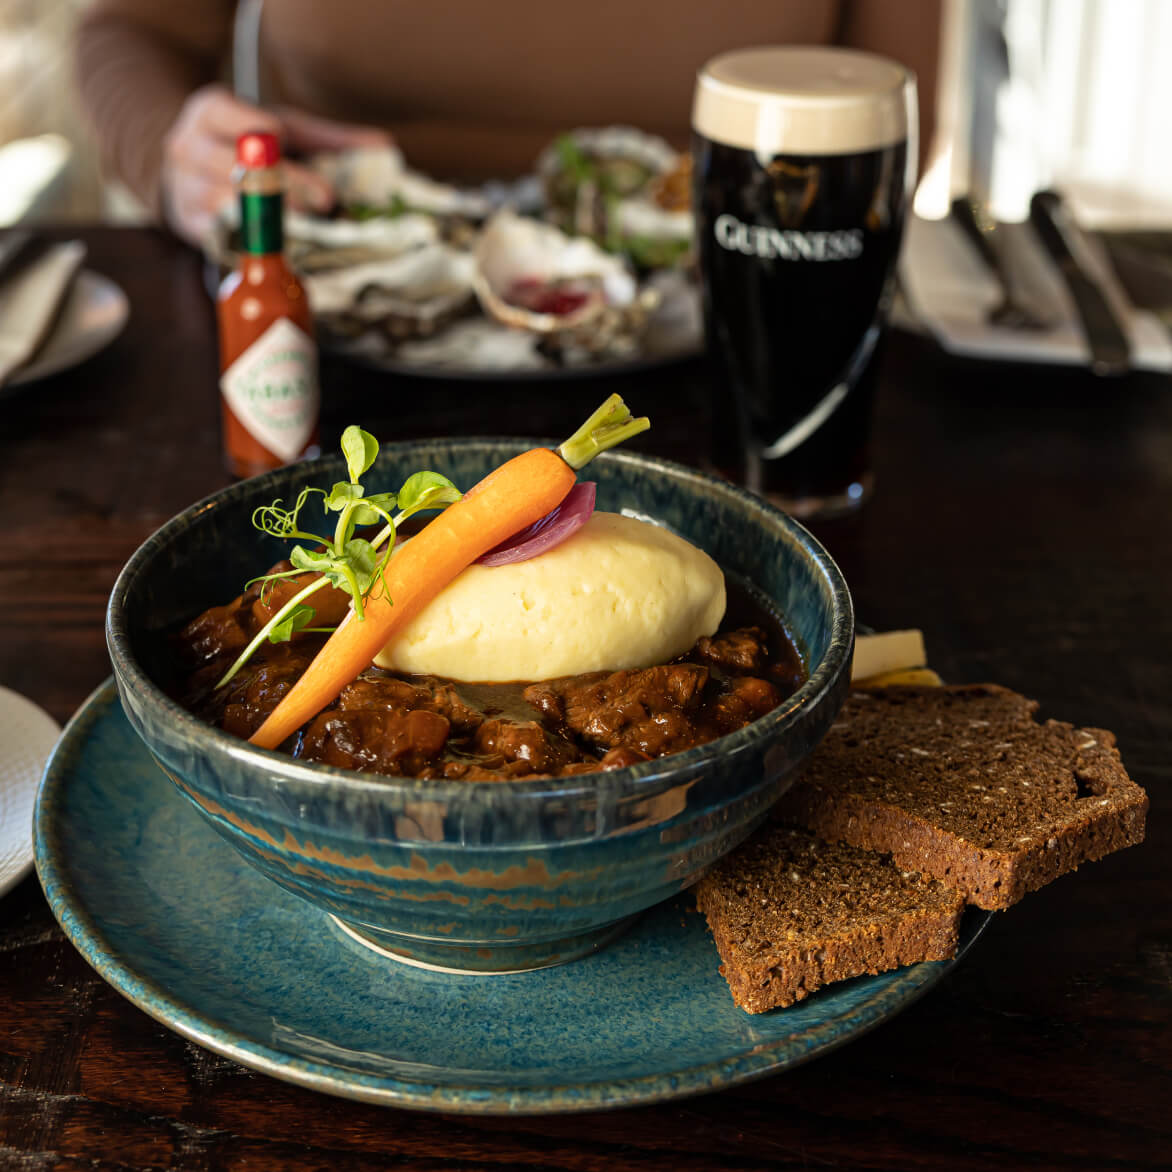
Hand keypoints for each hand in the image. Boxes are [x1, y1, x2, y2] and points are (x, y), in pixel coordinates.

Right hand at [160, 84, 390, 245]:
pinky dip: (253, 244)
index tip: (303, 158)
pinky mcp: (191, 227)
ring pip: (228, 204)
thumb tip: (384, 147)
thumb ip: (329, 138)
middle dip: (286, 185)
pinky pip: (223, 236)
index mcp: (211, 111)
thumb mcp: (282, 129)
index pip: (248, 125)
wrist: (187, 167)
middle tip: (327, 201)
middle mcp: (188, 147)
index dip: (278, 142)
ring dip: (272, 219)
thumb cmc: (245, 144)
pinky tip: (280, 249)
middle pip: (240, 167)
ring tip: (309, 226)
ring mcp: (185, 189)